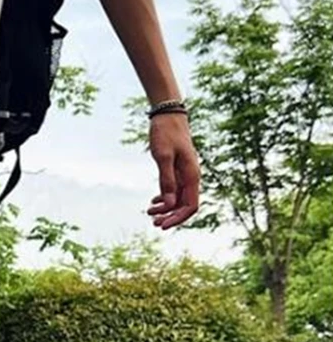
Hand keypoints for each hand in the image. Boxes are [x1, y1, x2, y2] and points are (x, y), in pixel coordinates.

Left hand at [147, 113, 200, 229]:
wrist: (168, 115)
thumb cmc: (166, 133)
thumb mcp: (163, 156)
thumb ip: (166, 180)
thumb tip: (168, 204)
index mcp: (192, 175)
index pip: (191, 206)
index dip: (178, 219)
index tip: (162, 226)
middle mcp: (191, 177)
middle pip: (184, 206)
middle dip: (170, 216)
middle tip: (153, 223)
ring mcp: (185, 174)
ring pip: (178, 199)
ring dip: (165, 209)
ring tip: (149, 213)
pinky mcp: (177, 169)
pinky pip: (174, 190)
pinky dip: (164, 198)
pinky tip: (153, 201)